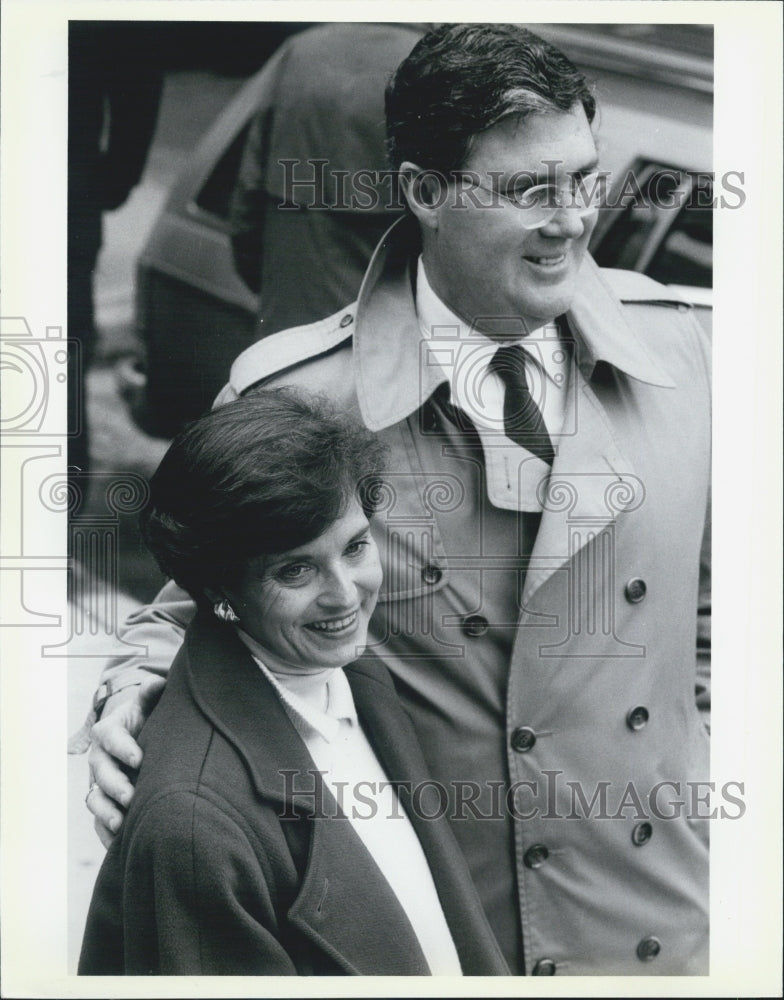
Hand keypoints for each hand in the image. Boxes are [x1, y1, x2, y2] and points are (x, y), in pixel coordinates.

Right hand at [86, 676, 165, 846]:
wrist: (141, 738)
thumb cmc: (148, 719)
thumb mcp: (150, 704)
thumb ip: (152, 694)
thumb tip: (157, 683)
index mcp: (109, 731)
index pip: (111, 738)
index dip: (123, 748)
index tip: (139, 758)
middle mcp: (99, 759)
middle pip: (101, 774)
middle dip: (114, 786)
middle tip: (131, 796)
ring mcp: (99, 783)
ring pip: (95, 800)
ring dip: (106, 813)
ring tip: (122, 826)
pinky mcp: (104, 803)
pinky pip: (99, 822)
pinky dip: (107, 834)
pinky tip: (120, 844)